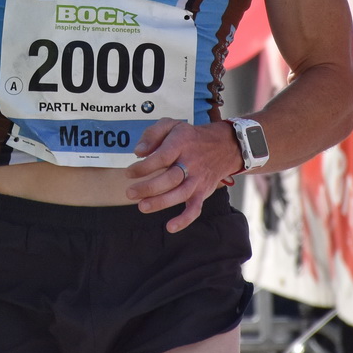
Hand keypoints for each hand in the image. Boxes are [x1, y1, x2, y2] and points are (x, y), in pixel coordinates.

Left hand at [124, 120, 242, 232]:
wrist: (224, 146)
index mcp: (181, 144)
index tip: (128, 173)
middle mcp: (191, 163)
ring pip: (181, 194)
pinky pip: (196, 208)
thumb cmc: (190, 136)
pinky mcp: (203, 192)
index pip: (161, 157)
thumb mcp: (171, 125)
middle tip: (130, 193)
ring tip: (142, 207)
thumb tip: (139, 151)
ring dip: (161, 202)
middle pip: (170, 178)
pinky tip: (170, 227)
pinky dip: (185, 220)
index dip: (143, 167)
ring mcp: (198, 180)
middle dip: (149, 188)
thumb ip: (153, 134)